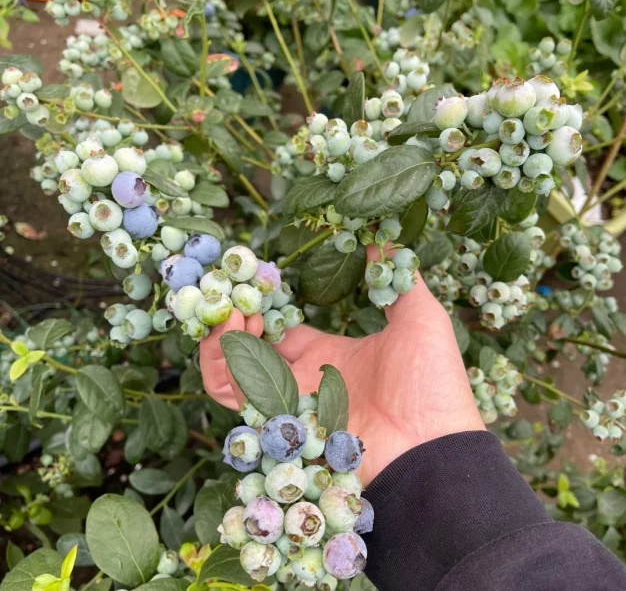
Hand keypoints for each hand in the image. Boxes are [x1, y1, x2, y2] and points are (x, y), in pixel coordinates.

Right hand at [200, 251, 484, 484]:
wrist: (435, 445)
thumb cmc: (430, 382)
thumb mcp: (419, 317)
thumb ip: (397, 278)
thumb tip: (385, 239)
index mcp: (328, 354)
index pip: (281, 328)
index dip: (264, 304)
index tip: (257, 282)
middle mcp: (301, 379)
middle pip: (248, 350)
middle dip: (233, 319)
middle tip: (236, 296)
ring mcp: (288, 403)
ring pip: (231, 375)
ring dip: (220, 341)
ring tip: (232, 313)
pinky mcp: (280, 424)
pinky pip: (236, 400)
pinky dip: (222, 367)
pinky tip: (234, 335)